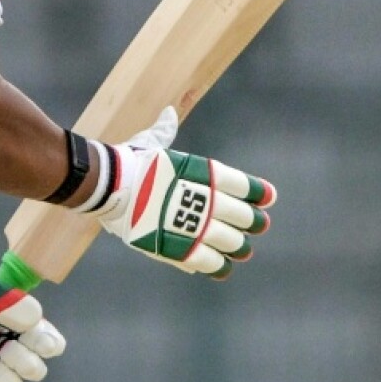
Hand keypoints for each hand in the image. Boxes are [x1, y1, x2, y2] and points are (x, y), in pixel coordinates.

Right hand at [89, 106, 276, 278]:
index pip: (240, 184)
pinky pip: (208, 261)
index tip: (269, 198)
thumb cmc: (131, 161)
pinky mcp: (179, 247)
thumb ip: (165, 133)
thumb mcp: (151, 143)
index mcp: (203, 173)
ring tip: (243, 249)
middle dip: (252, 221)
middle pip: (240, 215)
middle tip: (258, 225)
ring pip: (229, 240)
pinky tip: (224, 267)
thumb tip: (168, 114)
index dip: (258, 192)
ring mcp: (194, 225)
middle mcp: (205, 199)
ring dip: (239, 245)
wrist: (111, 186)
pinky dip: (218, 265)